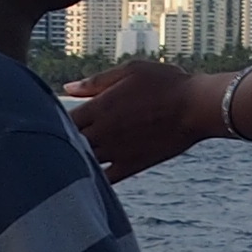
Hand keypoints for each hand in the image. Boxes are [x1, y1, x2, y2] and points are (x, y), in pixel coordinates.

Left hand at [62, 58, 215, 182]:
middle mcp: (102, 132)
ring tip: (70, 156)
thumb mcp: (129, 71)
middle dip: (61, 140)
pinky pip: (104, 179)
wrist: (196, 107)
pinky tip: (88, 177)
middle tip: (58, 140)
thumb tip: (67, 87)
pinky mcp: (131, 166)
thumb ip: (95, 82)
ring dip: (75, 159)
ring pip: (82, 161)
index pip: (62, 118)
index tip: (58, 117)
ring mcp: (116, 152)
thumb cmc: (165, 83)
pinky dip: (93, 179)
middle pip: (68, 142)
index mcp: (99, 107)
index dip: (55, 119)